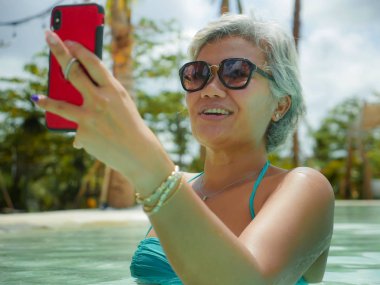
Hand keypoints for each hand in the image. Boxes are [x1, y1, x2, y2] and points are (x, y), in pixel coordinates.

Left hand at [34, 30, 173, 193]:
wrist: (138, 152)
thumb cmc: (130, 125)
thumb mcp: (122, 103)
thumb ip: (104, 91)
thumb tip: (79, 82)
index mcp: (114, 90)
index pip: (93, 62)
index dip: (79, 49)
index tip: (68, 41)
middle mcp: (100, 100)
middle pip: (73, 71)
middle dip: (58, 51)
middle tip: (49, 38)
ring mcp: (89, 117)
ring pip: (59, 104)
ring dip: (46, 100)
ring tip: (37, 98)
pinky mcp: (82, 134)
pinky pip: (76, 129)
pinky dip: (80, 133)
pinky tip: (91, 139)